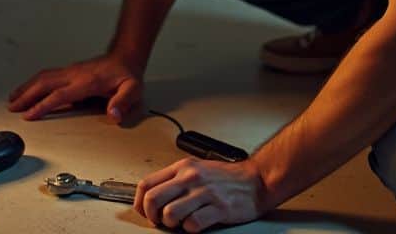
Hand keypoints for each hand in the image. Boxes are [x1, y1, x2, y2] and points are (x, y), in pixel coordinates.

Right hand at [7, 53, 143, 122]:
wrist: (125, 57)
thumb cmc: (127, 76)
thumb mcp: (133, 90)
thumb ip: (123, 101)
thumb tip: (113, 114)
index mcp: (87, 82)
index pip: (60, 94)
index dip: (43, 105)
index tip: (29, 114)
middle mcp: (74, 74)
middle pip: (44, 83)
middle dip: (26, 96)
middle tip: (12, 108)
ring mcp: (70, 70)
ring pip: (43, 77)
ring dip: (26, 87)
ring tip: (12, 99)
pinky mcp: (69, 71)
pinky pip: (47, 75)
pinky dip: (33, 82)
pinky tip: (27, 89)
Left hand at [135, 158, 266, 231]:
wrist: (256, 180)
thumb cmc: (226, 177)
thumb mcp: (196, 168)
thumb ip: (175, 180)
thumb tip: (153, 197)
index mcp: (182, 167)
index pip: (147, 183)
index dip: (140, 202)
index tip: (144, 211)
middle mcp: (191, 177)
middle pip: (153, 199)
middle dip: (152, 215)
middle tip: (159, 220)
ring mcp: (204, 193)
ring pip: (170, 214)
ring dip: (172, 224)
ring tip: (180, 222)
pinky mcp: (218, 208)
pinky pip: (193, 225)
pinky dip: (191, 229)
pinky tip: (196, 224)